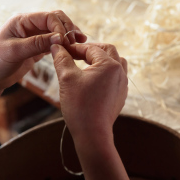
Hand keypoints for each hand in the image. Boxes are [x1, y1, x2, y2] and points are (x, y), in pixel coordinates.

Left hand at [0, 10, 86, 92]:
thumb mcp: (15, 50)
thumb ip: (38, 43)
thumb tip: (60, 38)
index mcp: (22, 21)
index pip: (48, 17)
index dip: (59, 27)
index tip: (66, 41)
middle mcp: (30, 26)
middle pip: (55, 20)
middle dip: (68, 28)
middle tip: (77, 40)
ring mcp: (35, 37)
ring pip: (57, 31)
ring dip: (69, 35)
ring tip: (81, 41)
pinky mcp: (38, 48)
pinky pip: (54, 43)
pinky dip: (64, 45)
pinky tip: (73, 49)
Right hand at [51, 43, 135, 179]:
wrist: (93, 134)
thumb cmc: (80, 106)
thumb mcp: (67, 78)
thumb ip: (62, 58)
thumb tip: (56, 46)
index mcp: (110, 65)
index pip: (91, 49)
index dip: (75, 48)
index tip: (63, 49)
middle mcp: (120, 72)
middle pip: (108, 50)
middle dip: (91, 50)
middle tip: (76, 53)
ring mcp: (123, 83)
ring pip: (115, 61)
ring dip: (101, 59)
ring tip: (86, 63)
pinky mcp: (121, 94)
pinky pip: (116, 75)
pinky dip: (106, 71)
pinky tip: (94, 78)